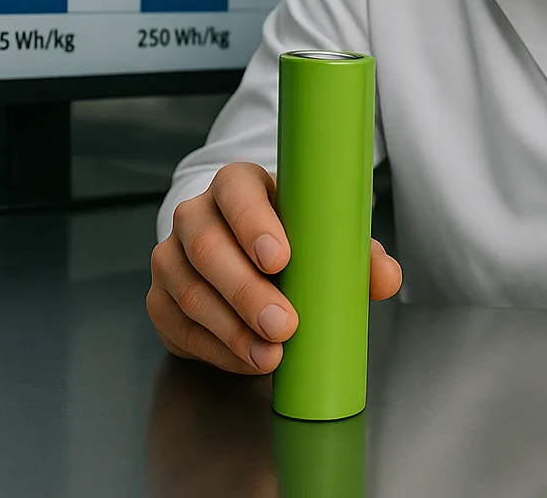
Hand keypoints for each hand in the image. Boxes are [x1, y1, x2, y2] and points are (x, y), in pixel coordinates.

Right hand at [147, 161, 402, 373]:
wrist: (244, 252)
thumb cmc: (292, 236)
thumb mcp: (325, 234)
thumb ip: (358, 253)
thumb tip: (386, 278)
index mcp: (238, 185)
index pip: (236, 192)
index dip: (253, 223)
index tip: (281, 258)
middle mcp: (195, 215)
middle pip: (208, 248)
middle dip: (246, 291)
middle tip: (284, 324)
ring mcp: (171, 257)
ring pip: (190, 292)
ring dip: (232, 330)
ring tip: (270, 355)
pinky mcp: (160, 300)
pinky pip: (179, 327)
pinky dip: (216, 349)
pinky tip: (247, 360)